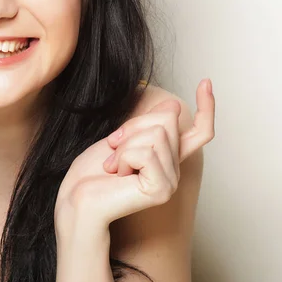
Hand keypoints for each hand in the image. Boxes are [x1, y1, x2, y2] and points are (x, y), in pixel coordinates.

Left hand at [54, 80, 214, 232]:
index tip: (205, 82)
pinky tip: (118, 176)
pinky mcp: (161, 189)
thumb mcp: (121, 138)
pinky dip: (124, 157)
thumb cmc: (92, 173)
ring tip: (113, 167)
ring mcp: (170, 180)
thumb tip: (173, 105)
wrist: (75, 200)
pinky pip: (146, 151)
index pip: (199, 132)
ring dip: (125, 144)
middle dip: (133, 126)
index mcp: (166, 157)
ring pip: (156, 133)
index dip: (206, 107)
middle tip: (113, 150)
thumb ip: (148, 125)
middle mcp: (173, 169)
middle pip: (167, 119)